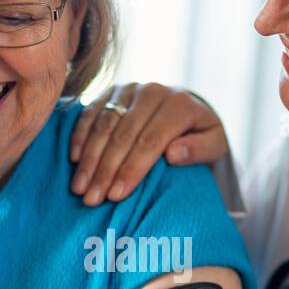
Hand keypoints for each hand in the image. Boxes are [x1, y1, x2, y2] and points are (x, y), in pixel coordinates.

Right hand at [69, 82, 228, 204]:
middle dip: (105, 170)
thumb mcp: (214, 143)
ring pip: (104, 124)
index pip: (151, 140)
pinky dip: (80, 135)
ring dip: (89, 157)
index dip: (132, 169)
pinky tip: (74, 160)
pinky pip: (91, 112)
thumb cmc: (199, 134)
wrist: (185, 107)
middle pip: (124, 134)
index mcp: (180, 105)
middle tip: (92, 199)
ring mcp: (129, 89)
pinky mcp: (111, 91)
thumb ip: (200, 149)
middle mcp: (153, 92)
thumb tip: (173, 154)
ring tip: (79, 187)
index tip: (116, 196)